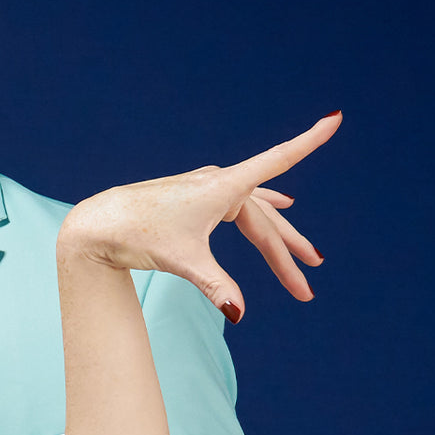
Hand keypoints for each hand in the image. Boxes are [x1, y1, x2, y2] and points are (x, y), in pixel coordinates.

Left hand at [58, 112, 338, 320]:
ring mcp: (207, 190)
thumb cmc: (136, 236)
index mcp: (222, 187)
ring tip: (306, 259)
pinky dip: (261, 210)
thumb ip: (215, 286)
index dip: (309, 141)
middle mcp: (218, 183)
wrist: (98, 224)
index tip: (336, 119)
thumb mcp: (181, 261)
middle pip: (265, 220)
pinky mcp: (196, 199)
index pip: (277, 160)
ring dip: (275, 242)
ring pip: (253, 218)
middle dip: (286, 255)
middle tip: (306, 289)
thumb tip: (239, 314)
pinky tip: (282, 206)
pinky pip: (240, 204)